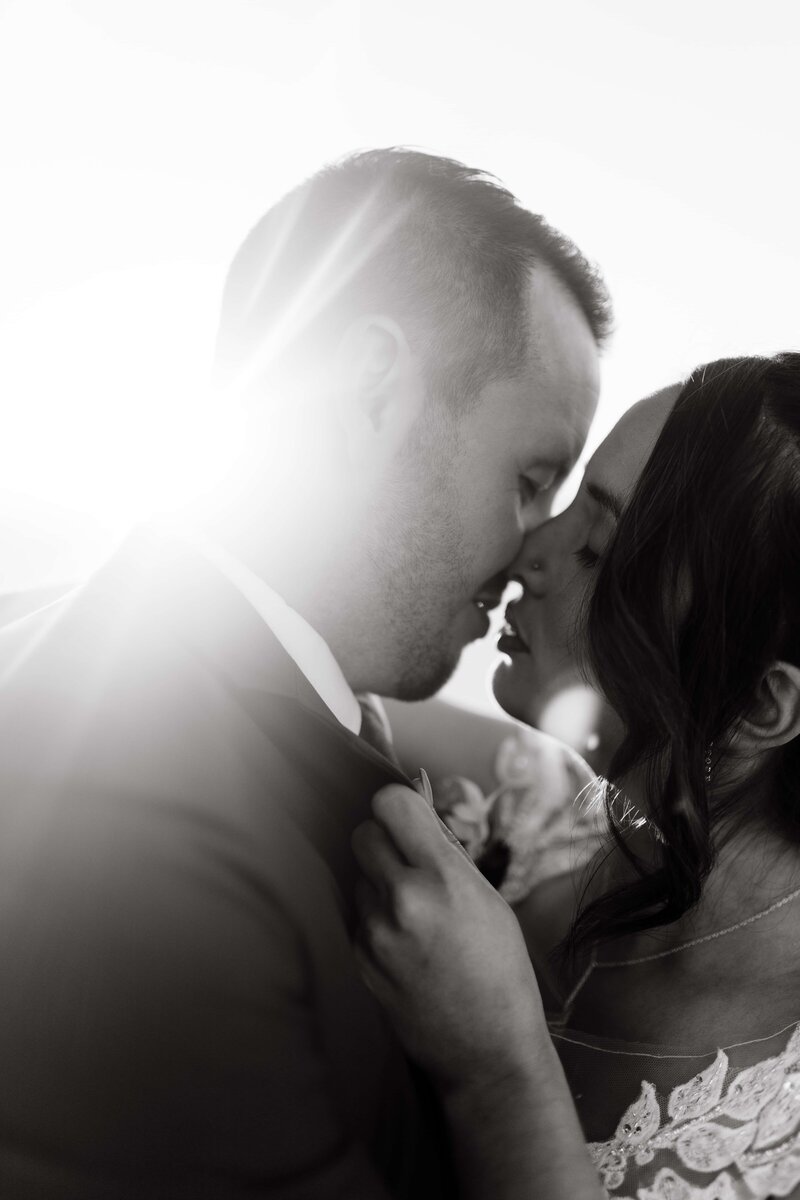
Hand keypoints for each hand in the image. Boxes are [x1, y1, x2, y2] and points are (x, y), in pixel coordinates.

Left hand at [351, 783, 546, 1092]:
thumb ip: (446, 855)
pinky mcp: (358, 961)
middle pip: (362, 833)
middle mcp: (403, 900)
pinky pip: (354, 917)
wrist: (487, 1052)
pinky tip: (402, 946)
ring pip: (357, 877)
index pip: (390, 802)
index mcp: (443, 878)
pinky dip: (372, 921)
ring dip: (377, 885)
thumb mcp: (487, 900)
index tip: (410, 821)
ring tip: (412, 917)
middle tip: (406, 863)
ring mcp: (375, 933)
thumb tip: (416, 812)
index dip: (399, 807)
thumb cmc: (500, 972)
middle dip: (383, 842)